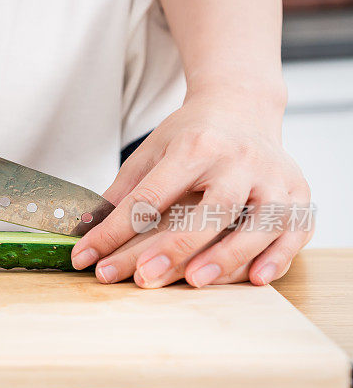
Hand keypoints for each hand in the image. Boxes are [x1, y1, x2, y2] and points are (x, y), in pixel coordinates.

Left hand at [71, 88, 313, 287]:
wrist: (242, 107)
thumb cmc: (192, 136)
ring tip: (194, 281)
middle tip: (143, 277)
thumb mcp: (152, 151)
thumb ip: (124, 190)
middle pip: (211, 210)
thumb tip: (87, 230)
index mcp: (195, 147)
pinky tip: (256, 279)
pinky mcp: (299, 193)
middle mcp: (238, 160)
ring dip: (227, 257)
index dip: (115, 231)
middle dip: (175, 247)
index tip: (88, 257)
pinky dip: (277, 258)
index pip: (150, 196)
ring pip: (257, 224)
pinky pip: (295, 231)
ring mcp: (274, 177)